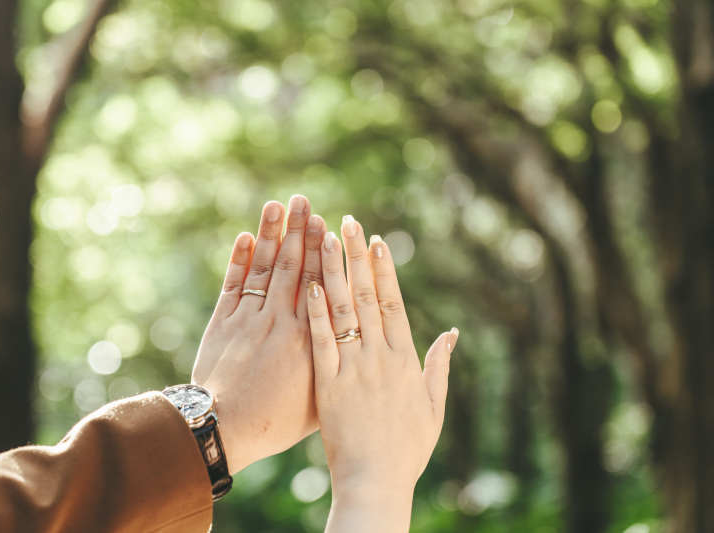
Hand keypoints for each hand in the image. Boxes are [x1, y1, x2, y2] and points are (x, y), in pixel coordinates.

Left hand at [192, 195, 325, 473]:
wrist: (225, 429)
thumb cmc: (278, 422)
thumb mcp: (320, 400)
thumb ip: (340, 368)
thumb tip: (366, 348)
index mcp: (308, 338)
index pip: (320, 284)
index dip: (324, 253)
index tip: (330, 225)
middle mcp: (280, 320)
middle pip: (292, 267)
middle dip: (299, 231)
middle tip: (305, 201)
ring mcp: (249, 318)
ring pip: (263, 267)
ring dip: (270, 234)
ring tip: (278, 204)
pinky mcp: (223, 323)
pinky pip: (233, 283)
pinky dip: (238, 259)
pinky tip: (244, 236)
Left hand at [306, 216, 458, 531]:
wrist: (376, 482)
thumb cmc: (407, 449)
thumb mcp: (433, 407)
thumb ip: (438, 366)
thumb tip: (450, 332)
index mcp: (404, 359)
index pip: (393, 303)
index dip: (385, 270)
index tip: (377, 241)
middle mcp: (379, 357)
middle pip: (367, 297)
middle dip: (356, 257)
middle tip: (347, 221)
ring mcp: (353, 369)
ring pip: (343, 311)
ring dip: (334, 272)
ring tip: (325, 239)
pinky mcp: (328, 384)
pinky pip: (321, 342)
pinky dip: (316, 313)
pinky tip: (310, 285)